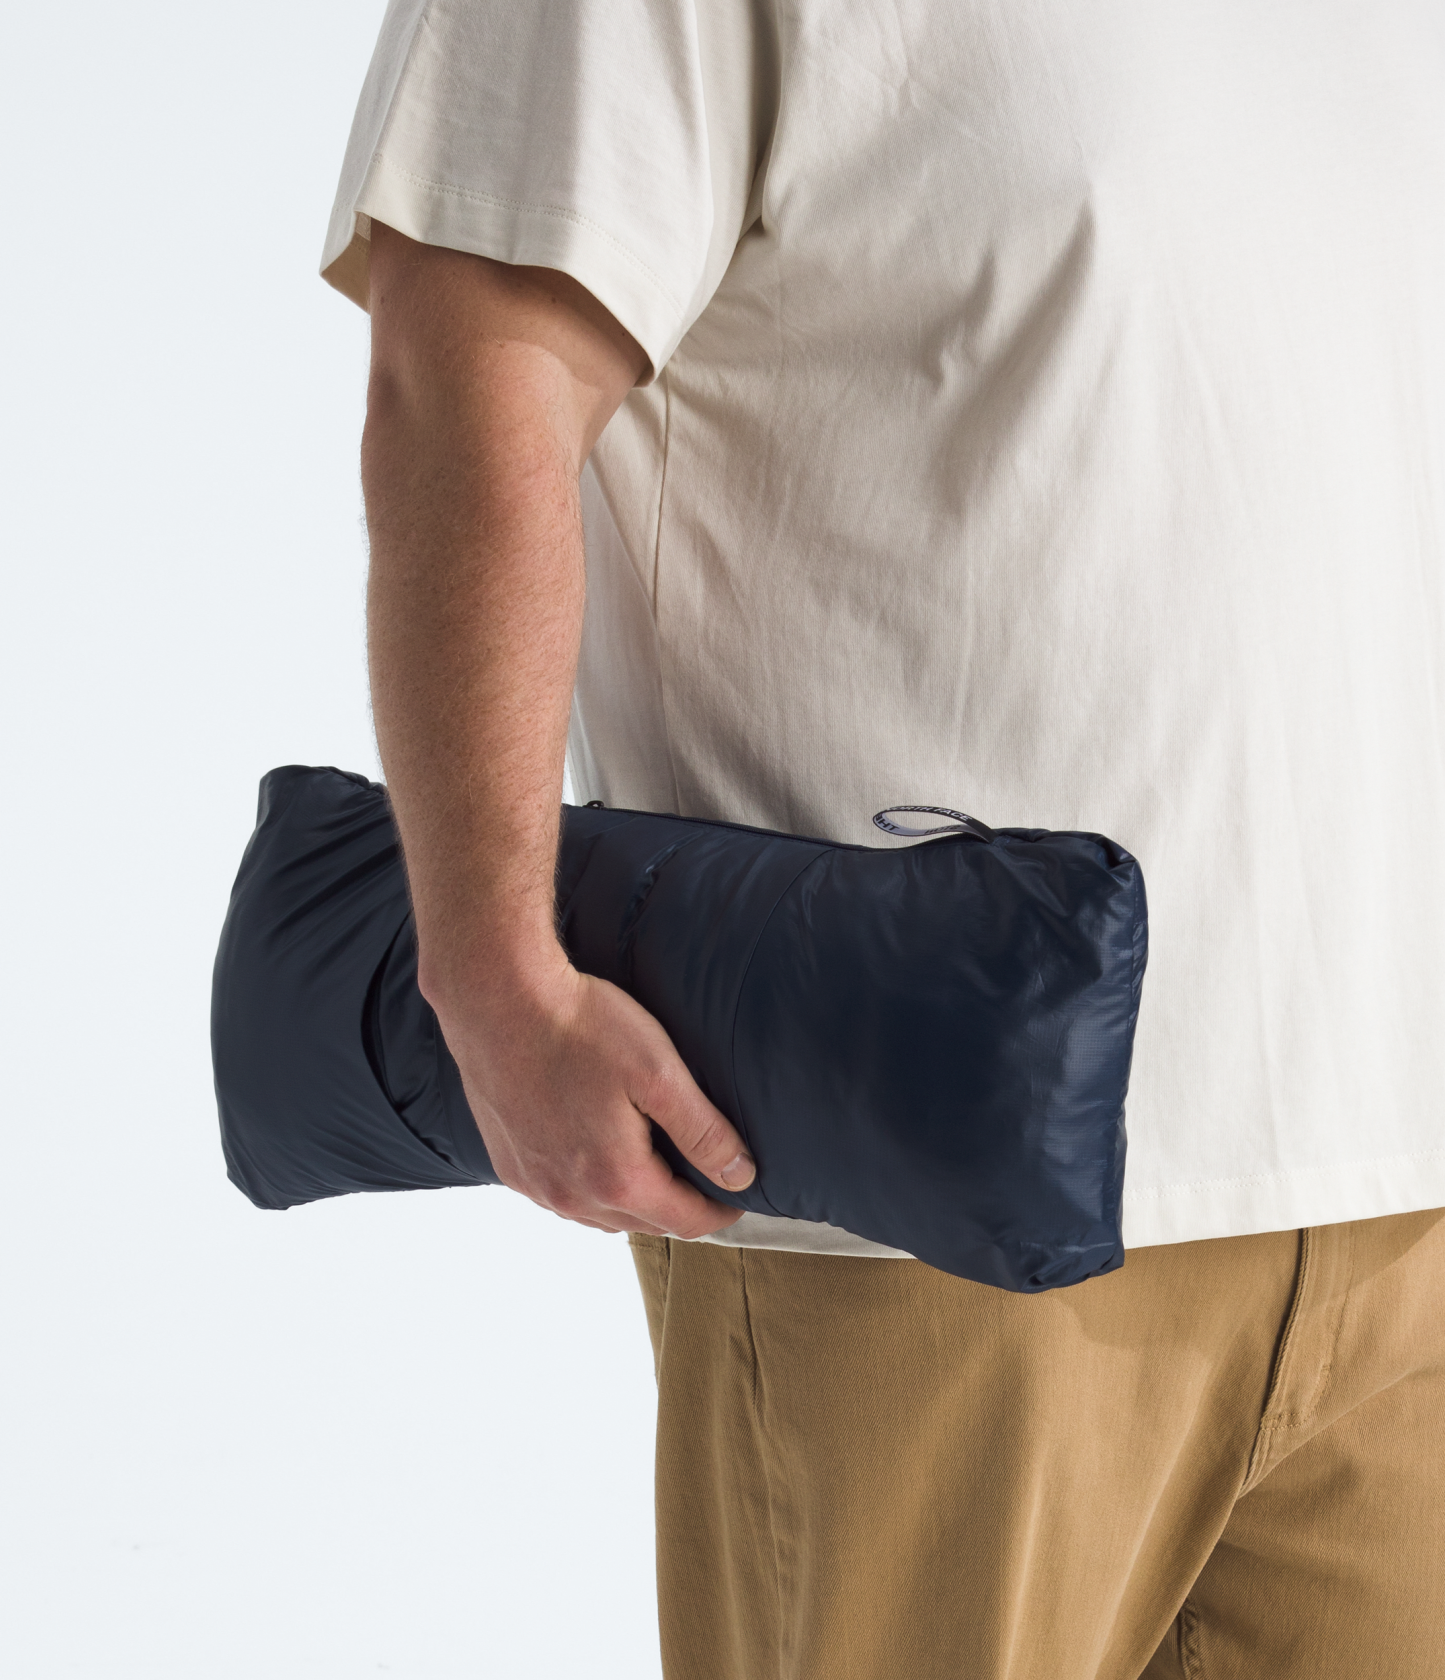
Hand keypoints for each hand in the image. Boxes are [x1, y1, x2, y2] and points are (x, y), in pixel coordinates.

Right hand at [434, 960, 756, 1236]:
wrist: (498, 1001)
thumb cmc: (580, 1027)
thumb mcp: (659, 1073)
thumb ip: (704, 1132)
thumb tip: (741, 1177)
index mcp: (617, 1179)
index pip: (685, 1220)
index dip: (719, 1211)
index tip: (737, 1197)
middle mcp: (572, 1196)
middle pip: (643, 1222)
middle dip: (677, 1206)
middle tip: (701, 1177)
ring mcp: (535, 1185)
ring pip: (599, 1216)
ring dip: (631, 1201)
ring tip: (653, 1167)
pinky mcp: (509, 1166)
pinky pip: (561, 1197)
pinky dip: (588, 1189)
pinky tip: (596, 1156)